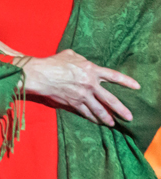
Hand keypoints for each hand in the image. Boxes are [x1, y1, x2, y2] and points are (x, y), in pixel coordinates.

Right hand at [23, 49, 139, 125]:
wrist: (41, 74)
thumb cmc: (54, 63)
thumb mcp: (70, 55)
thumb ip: (81, 60)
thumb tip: (83, 62)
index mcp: (91, 70)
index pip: (114, 76)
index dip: (127, 82)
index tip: (137, 87)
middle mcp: (90, 84)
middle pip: (110, 99)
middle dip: (121, 109)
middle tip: (129, 117)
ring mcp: (83, 95)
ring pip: (99, 110)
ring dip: (107, 118)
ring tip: (113, 124)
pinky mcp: (74, 104)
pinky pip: (86, 113)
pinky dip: (92, 118)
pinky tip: (97, 122)